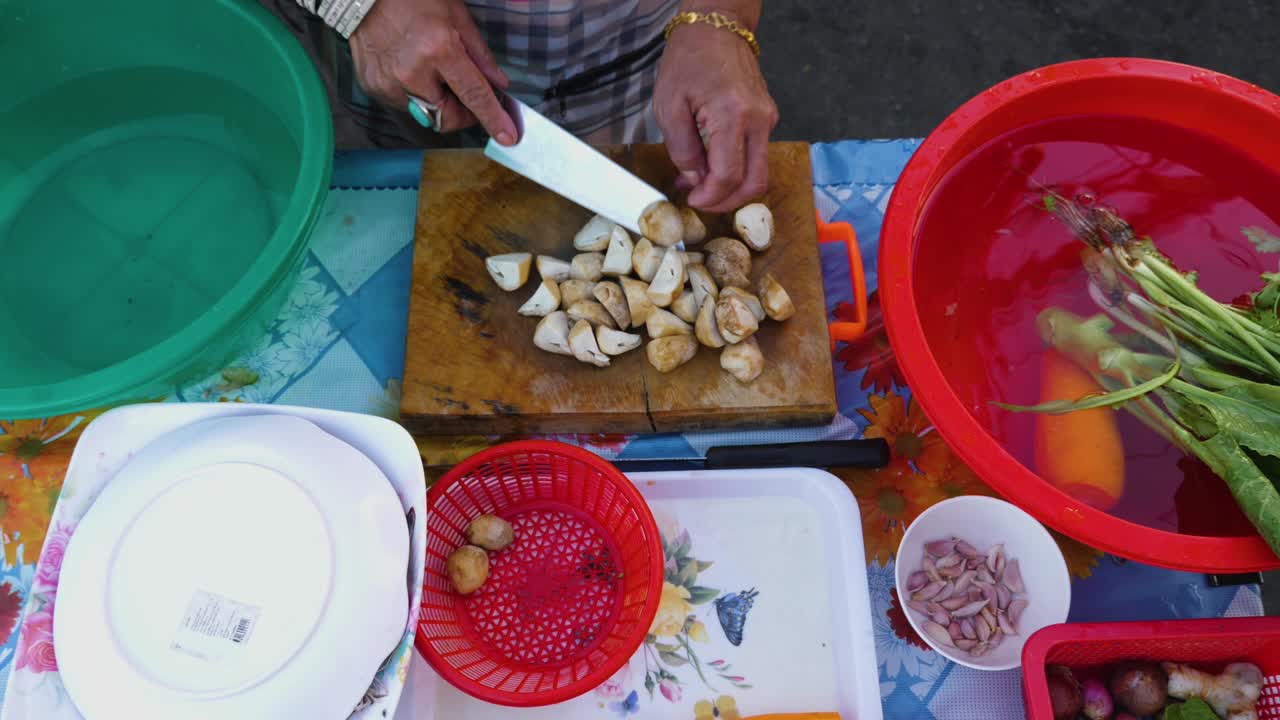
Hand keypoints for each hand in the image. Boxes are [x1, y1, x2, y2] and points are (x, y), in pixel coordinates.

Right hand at [349, 0, 517, 143]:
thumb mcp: (456, 15)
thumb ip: (479, 54)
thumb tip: (499, 84)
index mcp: (439, 50)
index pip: (473, 95)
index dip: (492, 118)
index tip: (507, 137)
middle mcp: (413, 72)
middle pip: (448, 118)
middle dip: (462, 114)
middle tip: (465, 97)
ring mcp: (389, 82)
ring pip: (424, 114)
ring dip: (436, 101)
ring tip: (429, 70)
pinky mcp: (373, 86)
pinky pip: (403, 104)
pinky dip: (413, 93)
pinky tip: (408, 68)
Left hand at [654, 13, 777, 211]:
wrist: (717, 27)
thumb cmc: (689, 60)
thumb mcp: (669, 105)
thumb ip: (681, 149)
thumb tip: (694, 179)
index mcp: (733, 116)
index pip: (729, 176)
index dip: (710, 197)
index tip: (691, 199)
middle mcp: (759, 121)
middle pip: (755, 183)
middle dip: (727, 202)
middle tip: (701, 201)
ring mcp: (767, 120)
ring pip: (759, 173)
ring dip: (732, 187)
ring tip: (701, 182)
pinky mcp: (767, 119)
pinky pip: (756, 156)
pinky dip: (737, 169)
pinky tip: (711, 164)